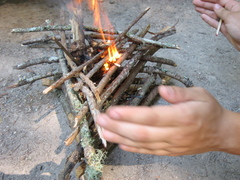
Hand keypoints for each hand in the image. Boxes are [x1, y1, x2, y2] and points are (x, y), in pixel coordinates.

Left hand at [97, 86, 230, 155]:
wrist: (220, 133)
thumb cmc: (209, 111)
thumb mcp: (200, 94)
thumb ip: (180, 92)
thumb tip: (162, 90)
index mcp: (183, 117)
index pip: (152, 116)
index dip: (131, 114)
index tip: (113, 111)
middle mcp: (175, 133)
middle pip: (142, 132)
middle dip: (118, 126)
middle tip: (100, 120)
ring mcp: (171, 145)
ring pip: (142, 144)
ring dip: (120, 137)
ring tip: (103, 131)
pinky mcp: (169, 151)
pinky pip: (148, 151)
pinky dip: (132, 148)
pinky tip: (119, 143)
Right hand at [193, 0, 239, 50]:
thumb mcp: (231, 17)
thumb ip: (222, 12)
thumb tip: (216, 6)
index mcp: (233, 7)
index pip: (219, 0)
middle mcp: (229, 13)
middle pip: (215, 7)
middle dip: (205, 4)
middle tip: (195, 2)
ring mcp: (226, 21)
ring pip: (213, 14)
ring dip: (205, 11)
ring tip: (196, 8)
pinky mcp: (224, 28)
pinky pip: (214, 23)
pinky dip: (208, 19)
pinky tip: (203, 16)